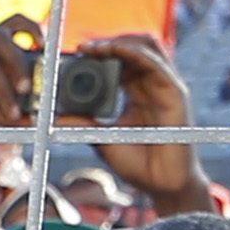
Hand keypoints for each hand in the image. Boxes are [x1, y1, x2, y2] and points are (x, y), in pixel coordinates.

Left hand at [80, 32, 202, 207]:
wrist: (163, 186)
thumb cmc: (139, 165)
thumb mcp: (103, 139)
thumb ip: (83, 124)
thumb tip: (55, 115)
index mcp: (137, 92)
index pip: (120, 59)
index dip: (100, 52)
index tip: (77, 53)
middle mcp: (152, 84)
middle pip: (134, 46)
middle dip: (108, 42)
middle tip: (83, 47)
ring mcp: (165, 86)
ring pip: (146, 46)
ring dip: (119, 42)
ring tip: (95, 47)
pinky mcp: (175, 93)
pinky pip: (155, 63)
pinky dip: (134, 53)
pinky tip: (115, 51)